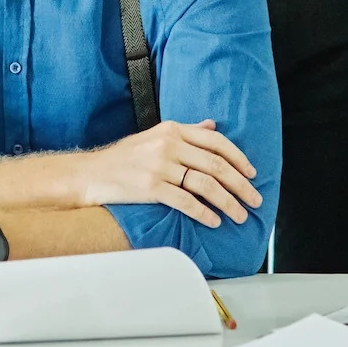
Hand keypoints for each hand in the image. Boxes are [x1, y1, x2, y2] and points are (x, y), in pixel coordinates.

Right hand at [76, 119, 262, 227]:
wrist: (92, 173)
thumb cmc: (125, 157)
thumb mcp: (155, 135)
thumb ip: (186, 131)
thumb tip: (212, 125)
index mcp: (173, 129)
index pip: (216, 141)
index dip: (238, 158)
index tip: (252, 174)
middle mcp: (168, 144)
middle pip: (216, 165)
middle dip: (240, 184)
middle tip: (254, 199)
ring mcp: (160, 166)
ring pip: (206, 185)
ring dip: (227, 202)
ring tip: (239, 215)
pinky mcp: (151, 187)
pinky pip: (186, 201)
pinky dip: (204, 212)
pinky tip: (214, 221)